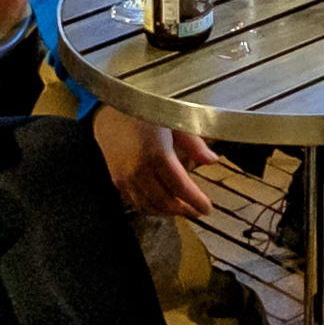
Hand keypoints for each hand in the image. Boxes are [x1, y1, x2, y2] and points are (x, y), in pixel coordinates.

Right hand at [95, 105, 217, 221]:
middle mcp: (140, 169)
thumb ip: (194, 144)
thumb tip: (212, 160)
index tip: (207, 208)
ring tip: (182, 209)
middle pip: (165, 201)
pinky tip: (161, 205)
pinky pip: (136, 202)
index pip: (181, 187)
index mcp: (157, 154)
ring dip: (168, 212)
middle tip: (197, 210)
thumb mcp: (174, 121)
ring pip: (150, 205)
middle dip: (184, 210)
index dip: (196, 201)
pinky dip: (150, 207)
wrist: (111, 114)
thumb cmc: (144, 112)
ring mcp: (126, 177)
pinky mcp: (117, 181)